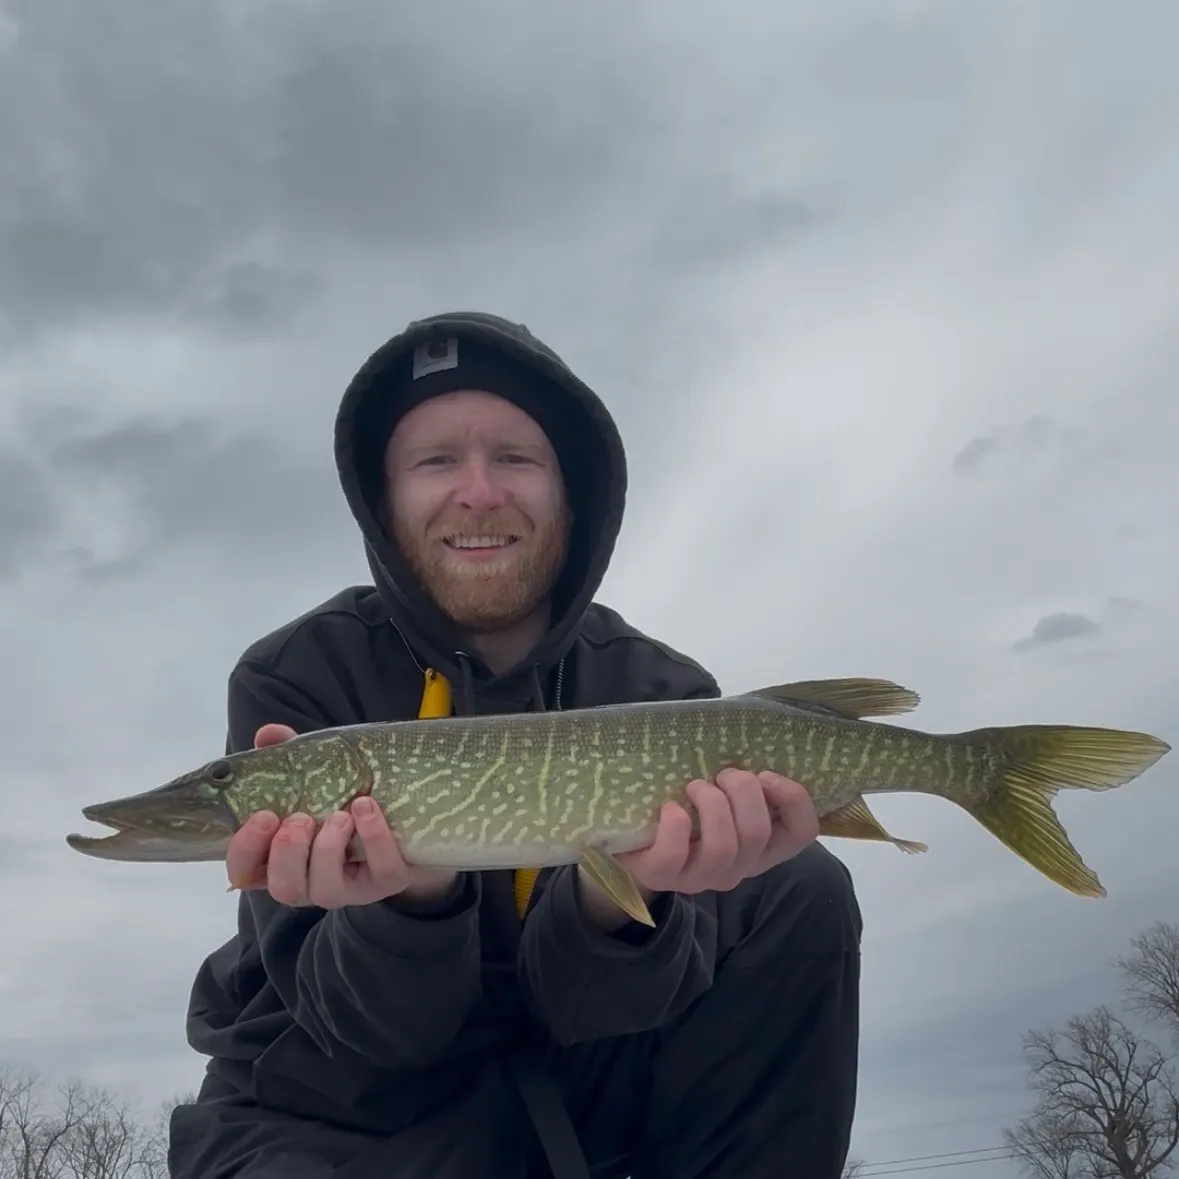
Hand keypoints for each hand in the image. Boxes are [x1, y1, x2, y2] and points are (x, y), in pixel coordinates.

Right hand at [226, 724, 458, 908]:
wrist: (401, 819)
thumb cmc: (339, 799)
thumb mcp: (311, 777)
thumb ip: (286, 756)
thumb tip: (268, 733)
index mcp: (278, 860)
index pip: (242, 872)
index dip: (244, 850)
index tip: (262, 816)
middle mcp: (309, 882)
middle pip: (283, 888)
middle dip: (288, 852)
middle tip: (301, 818)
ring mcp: (349, 888)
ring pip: (325, 891)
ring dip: (328, 849)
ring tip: (340, 815)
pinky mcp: (387, 881)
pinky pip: (382, 871)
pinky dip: (374, 837)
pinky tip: (365, 806)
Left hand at [617, 768, 818, 895]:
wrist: (634, 839)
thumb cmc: (690, 806)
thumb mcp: (725, 793)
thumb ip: (747, 779)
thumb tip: (758, 740)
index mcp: (762, 847)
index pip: (802, 831)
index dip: (793, 798)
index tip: (766, 773)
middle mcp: (738, 867)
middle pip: (759, 831)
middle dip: (741, 789)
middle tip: (722, 774)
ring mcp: (701, 877)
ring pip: (724, 845)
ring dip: (710, 802)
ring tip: (695, 786)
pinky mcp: (662, 875)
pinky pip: (675, 853)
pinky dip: (675, 823)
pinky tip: (670, 807)